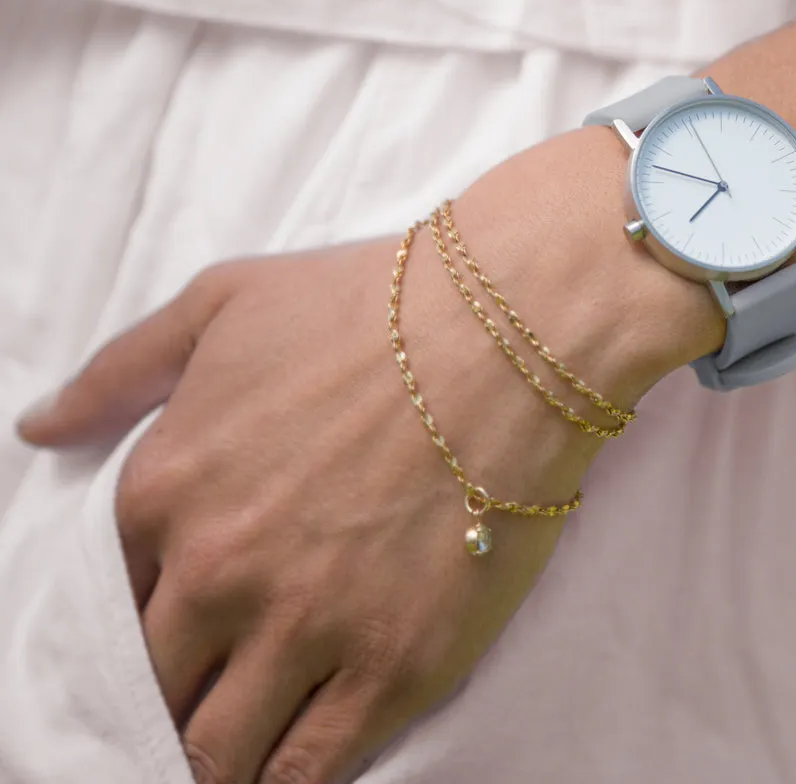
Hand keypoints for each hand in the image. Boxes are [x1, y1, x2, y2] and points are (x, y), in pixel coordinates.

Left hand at [16, 129, 720, 783]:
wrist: (507, 329)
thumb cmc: (368, 302)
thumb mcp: (224, 301)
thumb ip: (120, 371)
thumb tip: (39, 427)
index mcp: (166, 488)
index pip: (112, 600)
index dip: (142, 619)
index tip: (176, 628)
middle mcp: (219, 572)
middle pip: (160, 684)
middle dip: (178, 693)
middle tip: (214, 687)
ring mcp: (306, 628)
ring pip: (220, 749)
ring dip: (222, 753)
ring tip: (249, 735)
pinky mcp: (394, 667)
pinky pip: (311, 771)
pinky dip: (288, 782)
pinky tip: (293, 762)